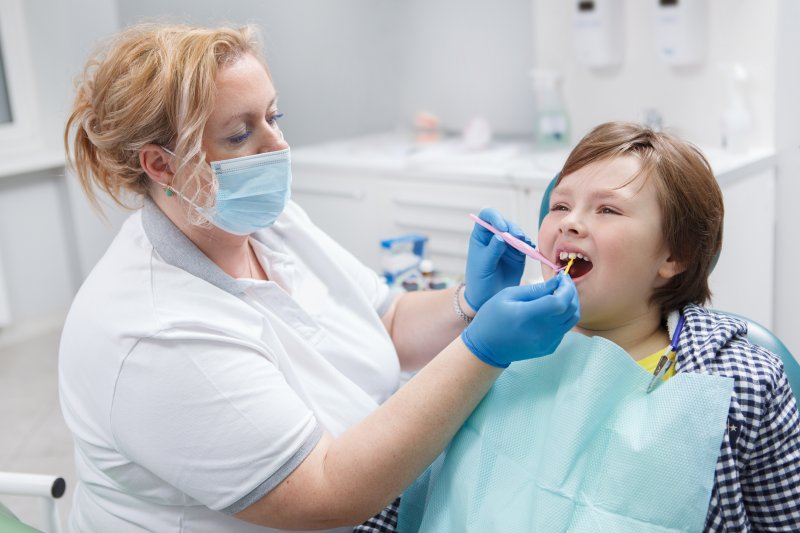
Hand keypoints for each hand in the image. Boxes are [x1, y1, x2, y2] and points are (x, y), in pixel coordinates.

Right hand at [461, 275, 579, 367]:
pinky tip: (551, 310)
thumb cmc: (492, 318)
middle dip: (571, 292)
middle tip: (563, 282)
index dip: (566, 287)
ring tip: (560, 294)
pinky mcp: (549, 348)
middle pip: (571, 309)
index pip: (560, 302)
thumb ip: (535, 289)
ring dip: (570, 303)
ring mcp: (547, 342)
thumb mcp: (507, 295)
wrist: (486, 348)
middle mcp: (541, 332)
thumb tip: (557, 282)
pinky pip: (564, 328)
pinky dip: (563, 316)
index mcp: (527, 316)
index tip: (561, 277)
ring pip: (572, 319)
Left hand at [464, 208, 527, 310]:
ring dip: (522, 237)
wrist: (487, 297)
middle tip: (518, 237)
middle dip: (513, 229)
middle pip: (505, 223)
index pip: (487, 217)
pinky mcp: (518, 253)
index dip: (495, 217)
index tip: (502, 228)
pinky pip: (525, 245)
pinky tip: (530, 248)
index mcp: (481, 235)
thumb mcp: (483, 265)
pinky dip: (529, 245)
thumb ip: (492, 250)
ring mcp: (507, 244)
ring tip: (525, 245)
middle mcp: (494, 236)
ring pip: (517, 233)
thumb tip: (500, 236)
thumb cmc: (479, 280)